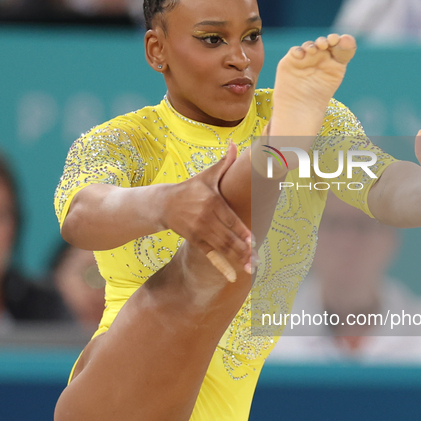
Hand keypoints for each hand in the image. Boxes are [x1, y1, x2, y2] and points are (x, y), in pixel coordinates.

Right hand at [160, 143, 253, 281]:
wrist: (164, 204)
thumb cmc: (191, 188)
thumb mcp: (206, 176)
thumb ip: (223, 163)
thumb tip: (235, 144)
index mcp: (213, 202)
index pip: (231, 219)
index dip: (242, 232)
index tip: (253, 241)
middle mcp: (206, 218)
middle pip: (227, 237)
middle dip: (242, 250)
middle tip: (256, 260)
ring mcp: (199, 230)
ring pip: (221, 248)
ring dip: (236, 259)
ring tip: (250, 268)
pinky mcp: (194, 240)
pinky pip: (210, 255)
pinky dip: (221, 266)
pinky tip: (232, 276)